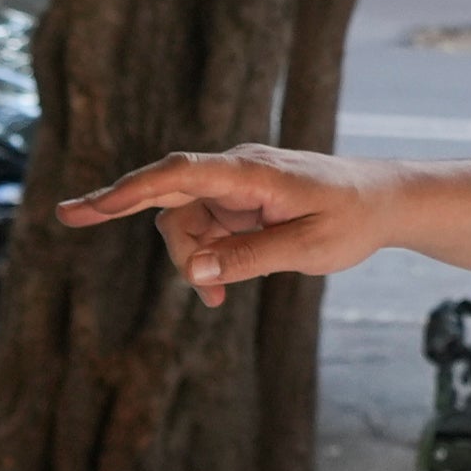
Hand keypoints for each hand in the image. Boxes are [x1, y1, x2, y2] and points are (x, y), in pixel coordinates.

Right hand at [56, 145, 391, 302]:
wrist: (384, 201)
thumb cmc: (351, 218)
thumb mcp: (307, 248)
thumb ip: (249, 258)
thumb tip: (193, 272)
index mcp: (251, 171)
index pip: (179, 174)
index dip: (128, 191)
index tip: (86, 209)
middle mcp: (236, 172)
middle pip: (173, 202)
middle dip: (162, 239)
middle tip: (186, 287)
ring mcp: (235, 187)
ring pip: (185, 223)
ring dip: (192, 261)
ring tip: (218, 299)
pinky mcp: (239, 204)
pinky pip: (205, 231)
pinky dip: (207, 259)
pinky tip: (219, 290)